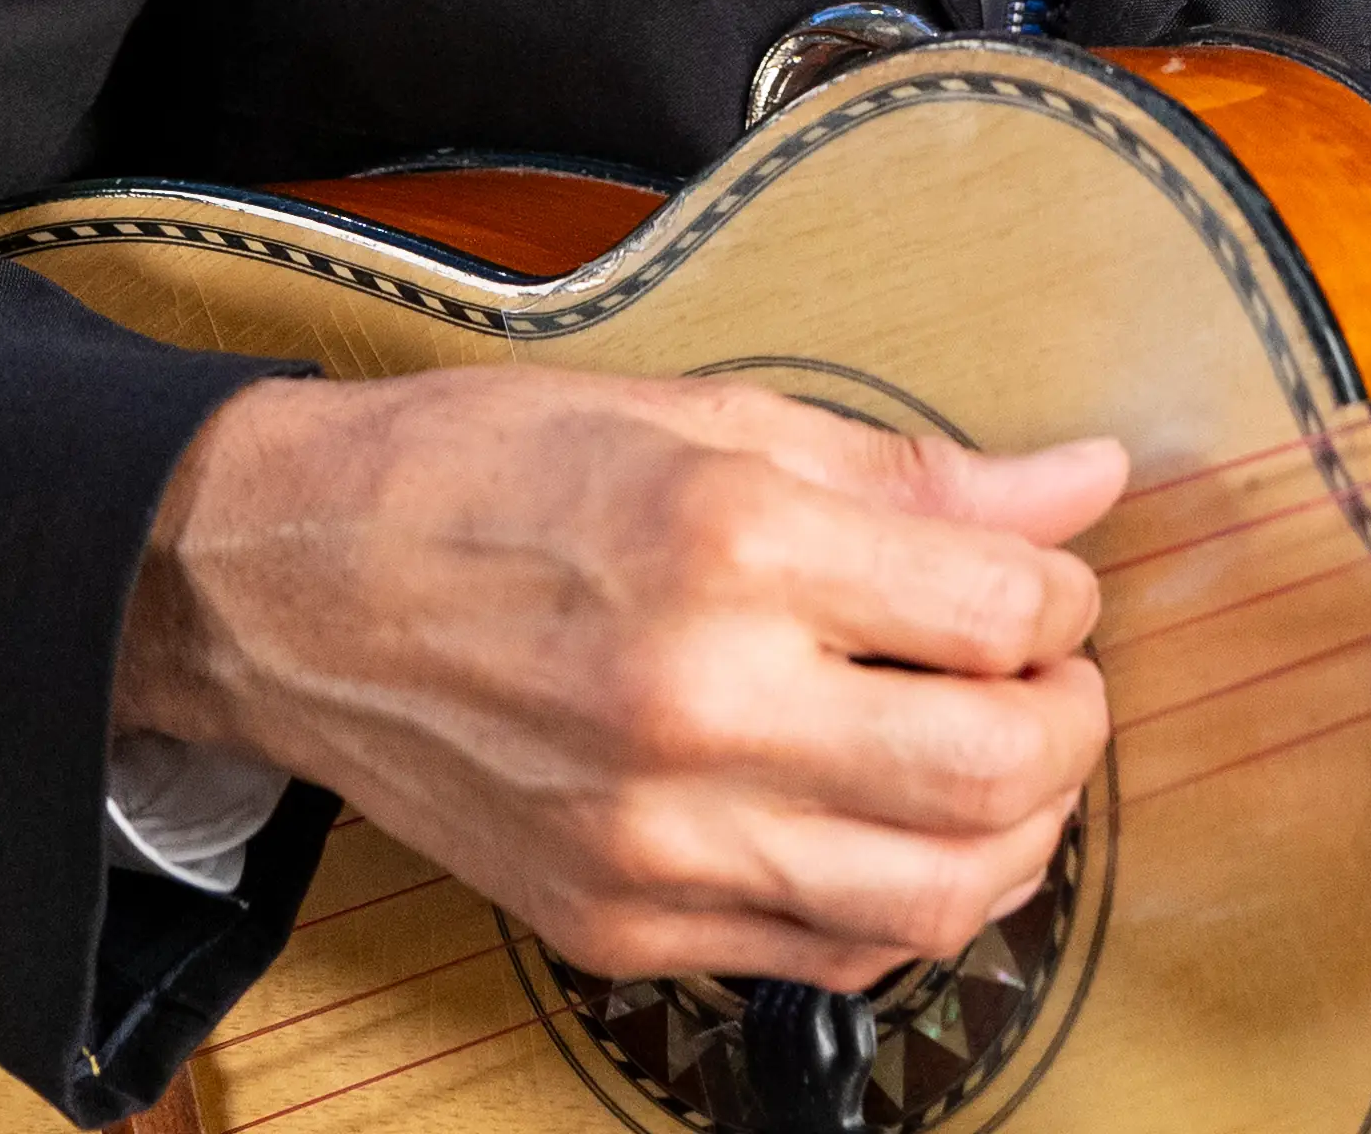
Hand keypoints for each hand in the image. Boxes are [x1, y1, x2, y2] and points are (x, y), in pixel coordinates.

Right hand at [116, 367, 1124, 988]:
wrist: (293, 586)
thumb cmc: (491, 472)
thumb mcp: (709, 414)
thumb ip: (911, 472)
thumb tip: (1077, 485)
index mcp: (730, 543)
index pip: (996, 607)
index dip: (1062, 590)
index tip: (1049, 576)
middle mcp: (698, 706)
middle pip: (988, 771)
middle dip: (1069, 723)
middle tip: (1055, 674)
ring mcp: (654, 840)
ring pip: (931, 898)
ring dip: (1017, 835)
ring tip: (1003, 759)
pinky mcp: (617, 928)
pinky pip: (825, 957)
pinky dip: (906, 905)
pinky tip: (903, 828)